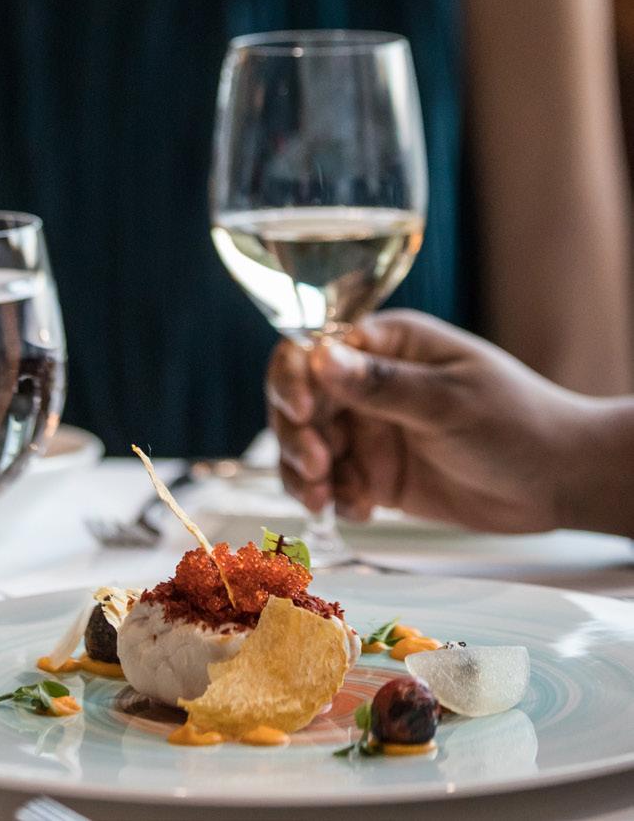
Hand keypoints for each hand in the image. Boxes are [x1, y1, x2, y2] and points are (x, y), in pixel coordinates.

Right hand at [266, 312, 613, 534]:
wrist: (559, 480)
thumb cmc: (514, 421)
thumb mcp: (448, 401)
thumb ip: (383, 384)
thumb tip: (319, 355)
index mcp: (388, 344)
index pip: (316, 348)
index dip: (296, 377)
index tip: (303, 411)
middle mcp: (371, 383)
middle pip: (302, 399)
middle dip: (296, 433)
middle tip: (316, 468)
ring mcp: (372, 429)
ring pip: (309, 444)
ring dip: (304, 471)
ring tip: (323, 500)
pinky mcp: (379, 474)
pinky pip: (336, 483)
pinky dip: (334, 498)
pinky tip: (358, 510)